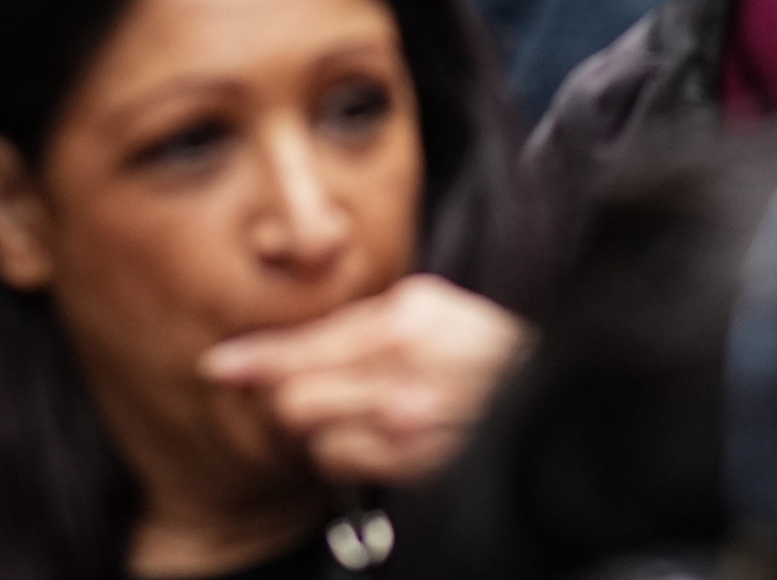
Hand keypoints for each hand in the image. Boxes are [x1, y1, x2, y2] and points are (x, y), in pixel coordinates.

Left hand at [198, 275, 530, 486]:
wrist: (554, 382)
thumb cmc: (489, 344)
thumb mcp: (430, 309)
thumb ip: (365, 323)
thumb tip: (289, 349)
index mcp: (406, 319)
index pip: (306, 346)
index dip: (258, 358)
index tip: (222, 366)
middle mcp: (405, 376)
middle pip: (297, 398)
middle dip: (290, 396)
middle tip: (300, 389)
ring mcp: (413, 428)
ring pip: (317, 438)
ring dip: (321, 429)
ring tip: (355, 412)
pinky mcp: (417, 467)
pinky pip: (347, 464)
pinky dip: (347, 453)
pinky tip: (374, 436)